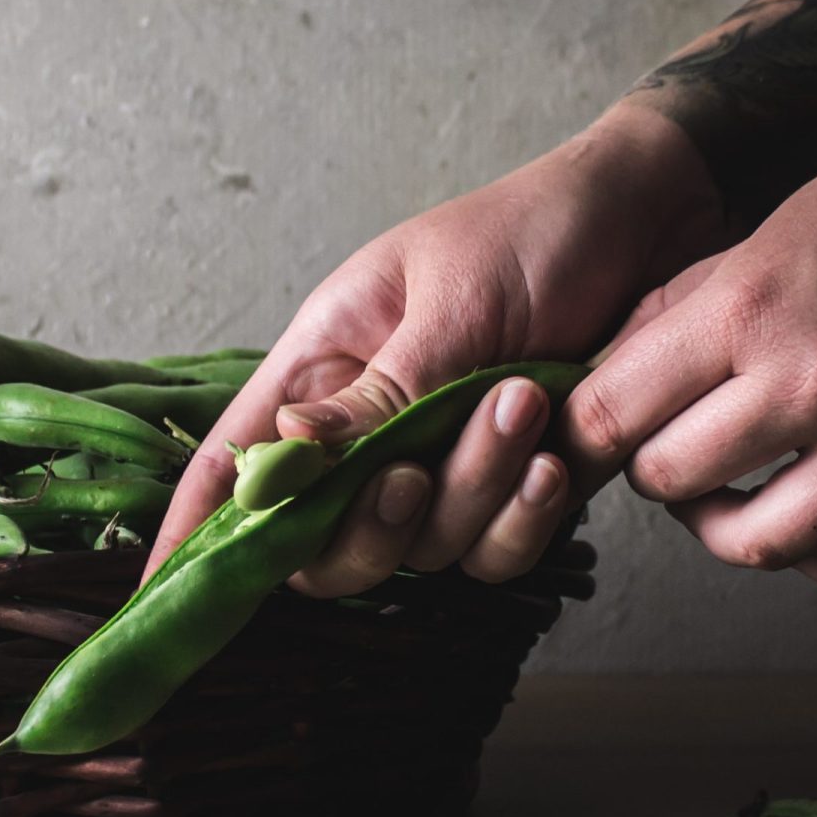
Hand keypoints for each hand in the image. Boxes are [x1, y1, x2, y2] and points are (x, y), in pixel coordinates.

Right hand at [146, 103, 723, 591]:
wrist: (659, 221)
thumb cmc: (537, 230)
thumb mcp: (448, 300)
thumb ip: (376, 393)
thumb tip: (280, 458)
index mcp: (325, 364)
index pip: (231, 460)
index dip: (192, 528)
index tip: (157, 595)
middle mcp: (370, 426)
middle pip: (320, 541)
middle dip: (365, 527)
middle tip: (411, 475)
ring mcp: (441, 463)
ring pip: (419, 549)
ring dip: (471, 492)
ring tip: (522, 402)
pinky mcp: (511, 488)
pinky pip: (495, 553)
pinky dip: (522, 520)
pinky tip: (554, 460)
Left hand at [562, 55, 816, 585]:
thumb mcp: (779, 224)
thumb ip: (689, 310)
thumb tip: (607, 376)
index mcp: (756, 308)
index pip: (613, 411)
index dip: (584, 425)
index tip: (588, 426)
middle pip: (668, 479)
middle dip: (649, 464)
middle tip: (662, 442)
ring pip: (752, 543)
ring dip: (720, 520)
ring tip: (723, 486)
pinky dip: (809, 546)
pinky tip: (803, 502)